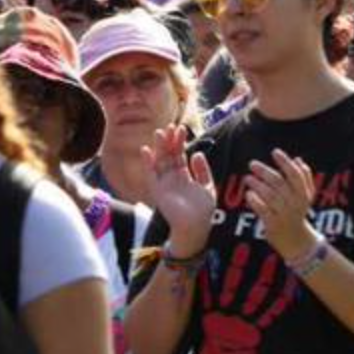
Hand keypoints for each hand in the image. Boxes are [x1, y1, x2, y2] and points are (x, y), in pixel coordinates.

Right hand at [142, 126, 216, 252]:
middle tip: (170, 126)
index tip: (181, 128)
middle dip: (169, 141)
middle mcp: (172, 178)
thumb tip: (197, 153)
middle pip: (168, 155)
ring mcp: (163, 183)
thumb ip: (203, 171)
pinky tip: (146, 150)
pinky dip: (147, 163)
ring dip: (158, 147)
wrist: (196, 227)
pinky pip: (150, 175)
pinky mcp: (157, 191)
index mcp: (183, 176)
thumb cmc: (203, 210)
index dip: (180, 141)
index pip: (179, 154)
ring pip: (159, 161)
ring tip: (160, 133)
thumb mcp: (208, 187)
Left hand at [245, 148, 317, 257]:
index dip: (285, 162)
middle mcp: (295, 203)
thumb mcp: (306, 196)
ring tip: (247, 178)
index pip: (296, 174)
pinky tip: (249, 194)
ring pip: (270, 195)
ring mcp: (284, 214)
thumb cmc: (298, 214)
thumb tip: (298, 159)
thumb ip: (304, 177)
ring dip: (257, 184)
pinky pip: (263, 210)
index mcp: (304, 194)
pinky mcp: (273, 224)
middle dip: (264, 171)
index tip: (274, 152)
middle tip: (252, 164)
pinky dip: (255, 201)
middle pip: (279, 183)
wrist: (297, 241)